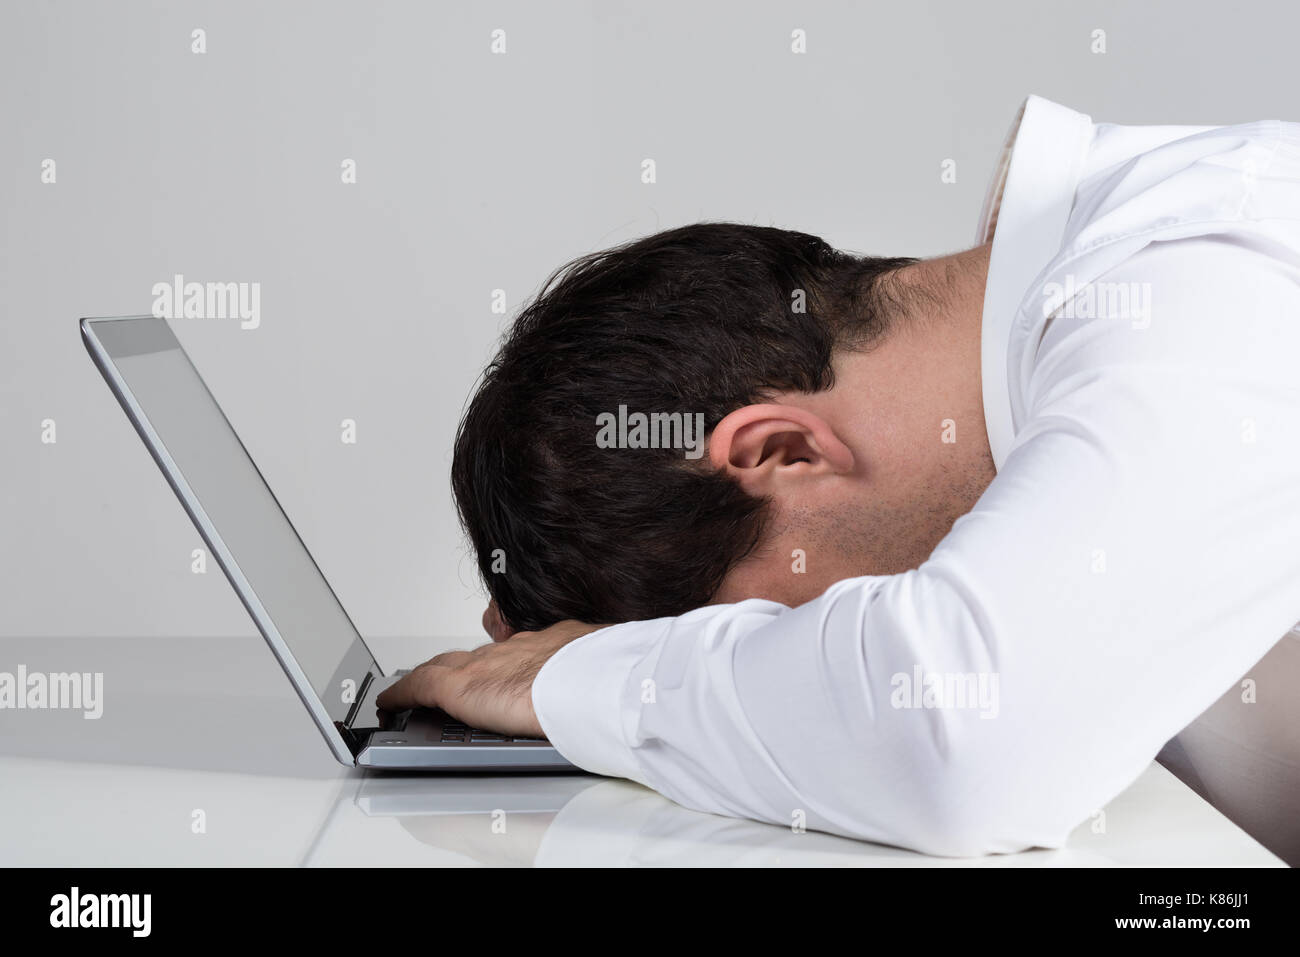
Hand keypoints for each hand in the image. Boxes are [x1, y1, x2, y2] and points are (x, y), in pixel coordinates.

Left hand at [376, 617, 599, 737]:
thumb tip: (608, 693)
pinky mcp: (460, 687)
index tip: (494, 669)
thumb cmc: (604, 679)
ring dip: (429, 678)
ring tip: (414, 690)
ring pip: (444, 667)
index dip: (498, 661)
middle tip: (445, 677)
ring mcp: (484, 666)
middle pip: (473, 656)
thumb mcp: (602, 665)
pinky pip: (418, 686)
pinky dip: (401, 693)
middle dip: (457, 666)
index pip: (513, 650)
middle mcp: (512, 651)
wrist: (591, 681)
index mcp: (549, 647)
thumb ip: (595, 672)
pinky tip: (390, 701)